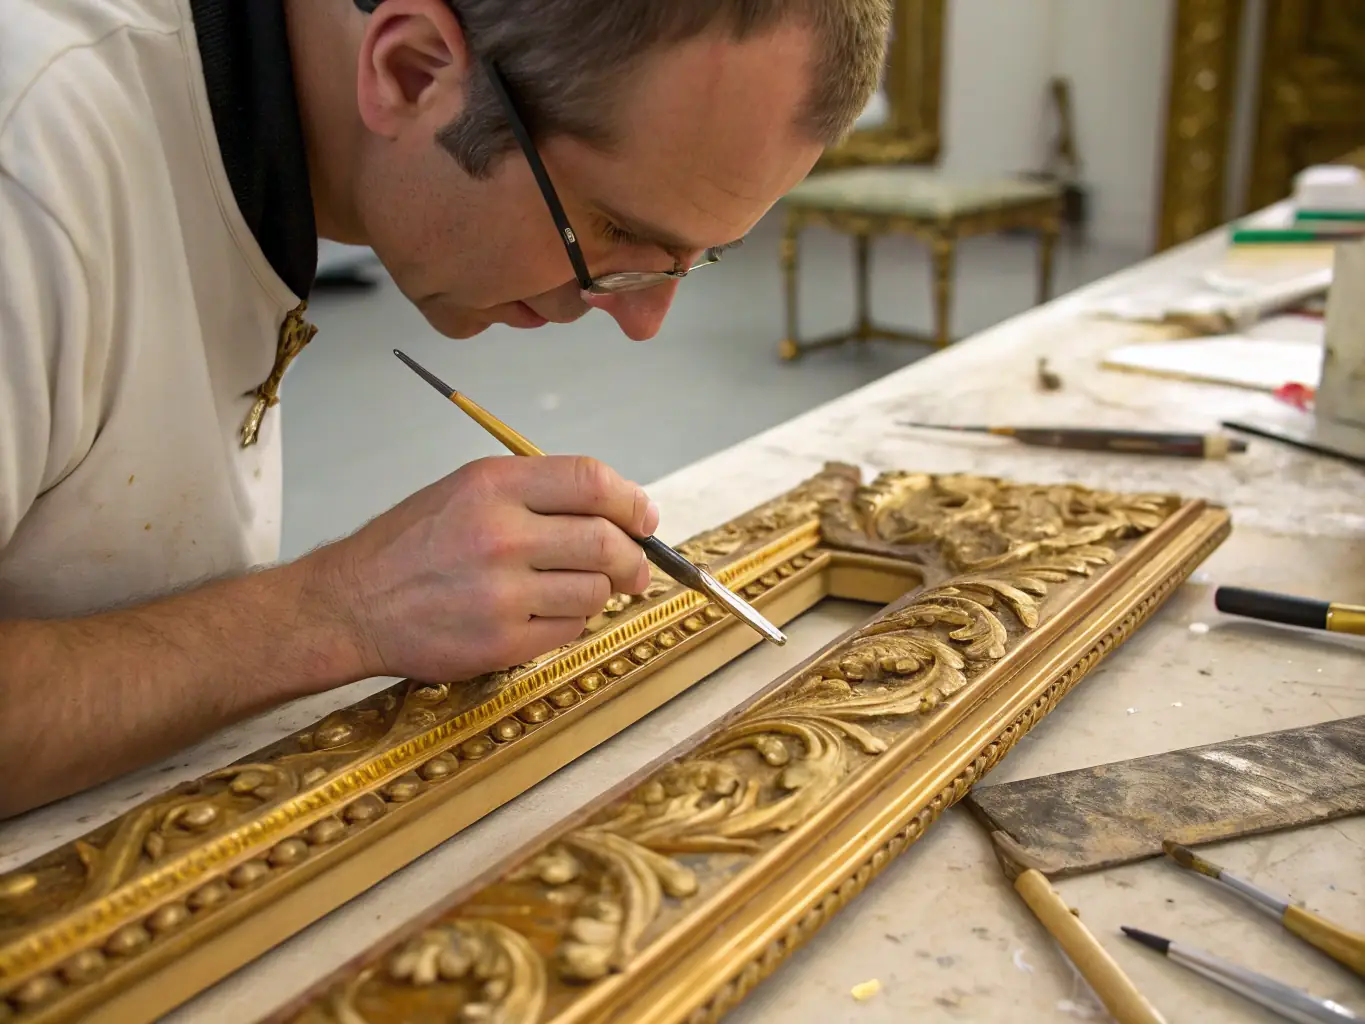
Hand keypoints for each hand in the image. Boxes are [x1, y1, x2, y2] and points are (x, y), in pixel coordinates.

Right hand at [307, 455, 658, 682]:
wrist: (353, 604)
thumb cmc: (413, 544)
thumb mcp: (466, 490)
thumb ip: (538, 493)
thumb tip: (620, 511)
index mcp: (493, 486)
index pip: (592, 481)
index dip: (631, 500)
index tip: (644, 518)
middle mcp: (499, 535)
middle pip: (606, 541)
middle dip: (634, 557)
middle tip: (636, 567)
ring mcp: (501, 592)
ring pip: (594, 590)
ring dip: (598, 591)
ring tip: (572, 588)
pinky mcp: (501, 641)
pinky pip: (569, 630)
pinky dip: (570, 623)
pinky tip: (543, 613)